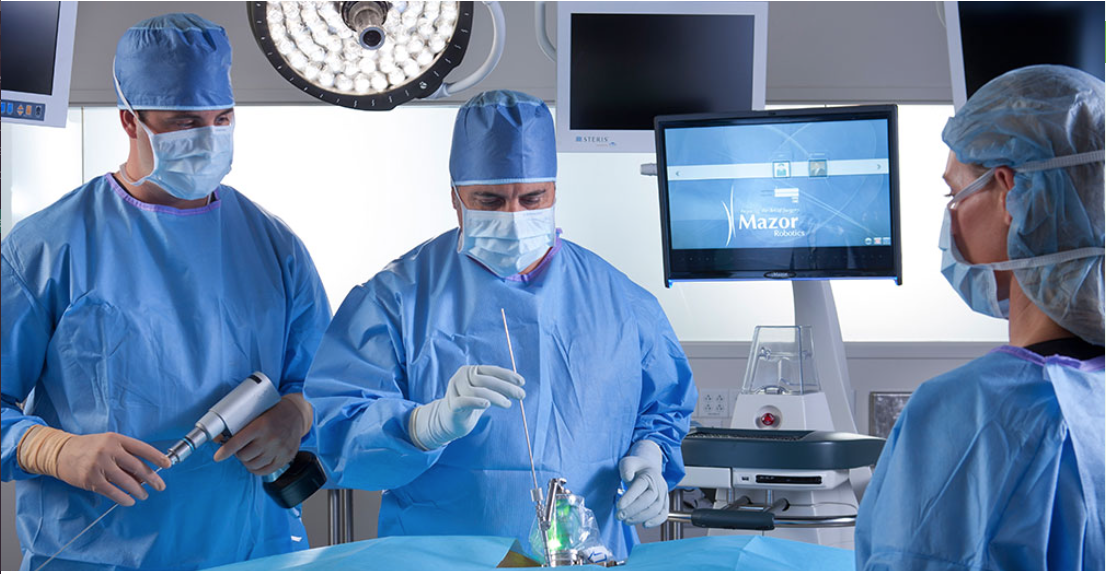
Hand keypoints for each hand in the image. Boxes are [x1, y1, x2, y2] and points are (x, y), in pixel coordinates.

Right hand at [56, 432, 169, 505]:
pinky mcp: (90, 479)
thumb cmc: (90, 448)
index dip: (156, 457)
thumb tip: (144, 474)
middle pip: (136, 466)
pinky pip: (112, 492)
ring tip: (144, 495)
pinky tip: (130, 501)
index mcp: (116, 439)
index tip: (168, 464)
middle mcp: (108, 450)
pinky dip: (123, 498)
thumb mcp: (109, 443)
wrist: (62, 452)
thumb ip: (125, 455)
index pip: (142, 448)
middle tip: (160, 486)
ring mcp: (98, 465)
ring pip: (126, 481)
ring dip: (138, 491)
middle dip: (152, 478)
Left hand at [213, 393, 311, 474]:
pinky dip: (256, 469)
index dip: (225, 451)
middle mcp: (270, 439)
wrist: (297, 414)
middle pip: (244, 456)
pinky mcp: (285, 458)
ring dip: (247, 461)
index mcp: (261, 425)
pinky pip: (265, 471)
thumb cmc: (273, 411)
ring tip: (249, 454)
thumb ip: (239, 424)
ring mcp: (279, 450)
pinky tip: (256, 461)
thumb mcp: (256, 412)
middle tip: (240, 448)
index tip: (217, 457)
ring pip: (253, 465)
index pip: (238, 442)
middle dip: (238, 453)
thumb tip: (217, 438)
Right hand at [409, 365, 524, 450]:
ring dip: (496, 397)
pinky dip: (476, 402)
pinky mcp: (452, 404)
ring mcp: (455, 390)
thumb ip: (497, 388)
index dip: (507, 375)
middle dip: (506, 387)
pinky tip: (487, 405)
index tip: (522, 382)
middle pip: (486, 380)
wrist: (449, 420)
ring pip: (478, 391)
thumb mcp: (484, 393)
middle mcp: (461, 377)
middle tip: (521, 395)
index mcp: (470, 371)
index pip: (491, 370)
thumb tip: (518, 387)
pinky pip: (465, 401)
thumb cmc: (471, 404)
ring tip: (508, 404)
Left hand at [617, 440, 667, 527]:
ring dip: (640, 518)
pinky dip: (655, 522)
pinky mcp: (665, 503)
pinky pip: (663, 514)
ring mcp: (663, 495)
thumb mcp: (628, 462)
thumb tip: (627, 477)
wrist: (648, 468)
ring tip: (626, 521)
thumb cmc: (636, 467)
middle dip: (632, 510)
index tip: (618, 506)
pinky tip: (644, 525)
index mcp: (649, 475)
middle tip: (619, 516)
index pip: (639, 487)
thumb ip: (626, 468)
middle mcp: (658, 485)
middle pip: (648, 500)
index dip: (629, 498)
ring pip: (655, 510)